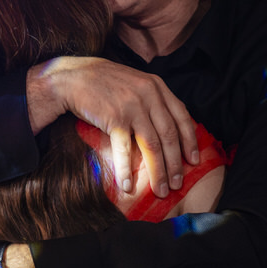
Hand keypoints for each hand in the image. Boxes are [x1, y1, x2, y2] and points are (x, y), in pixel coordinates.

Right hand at [28, 57, 197, 197]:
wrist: (73, 77)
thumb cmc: (105, 83)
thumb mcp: (136, 83)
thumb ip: (153, 100)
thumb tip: (169, 129)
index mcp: (157, 87)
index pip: (182, 117)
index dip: (190, 141)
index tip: (194, 160)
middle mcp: (149, 95)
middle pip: (169, 136)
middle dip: (175, 164)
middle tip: (178, 184)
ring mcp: (133, 107)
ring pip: (153, 146)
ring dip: (157, 172)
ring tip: (160, 190)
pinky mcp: (115, 118)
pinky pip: (125, 150)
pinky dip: (126, 170)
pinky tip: (127, 186)